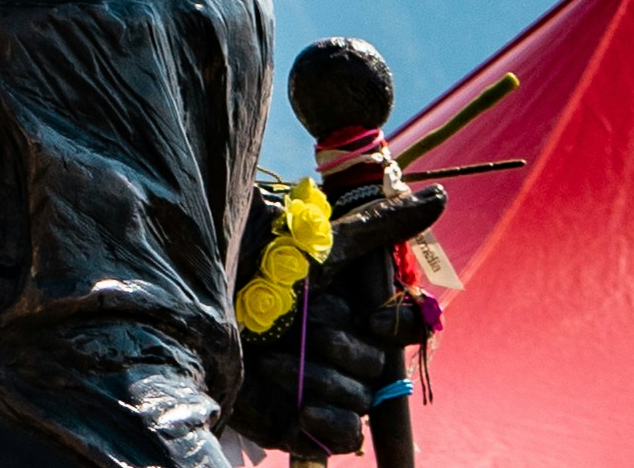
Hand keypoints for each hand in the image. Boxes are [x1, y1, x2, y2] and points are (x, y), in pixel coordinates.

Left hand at [227, 179, 444, 454]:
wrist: (191, 311)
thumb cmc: (252, 269)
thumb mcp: (318, 243)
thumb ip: (381, 225)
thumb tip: (442, 197)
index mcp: (350, 307)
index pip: (406, 327)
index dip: (398, 326)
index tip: (371, 320)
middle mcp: (340, 346)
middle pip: (378, 364)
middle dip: (339, 345)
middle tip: (299, 328)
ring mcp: (321, 385)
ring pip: (361, 399)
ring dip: (323, 379)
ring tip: (274, 360)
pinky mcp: (299, 422)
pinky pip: (345, 437)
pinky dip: (333, 424)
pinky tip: (305, 405)